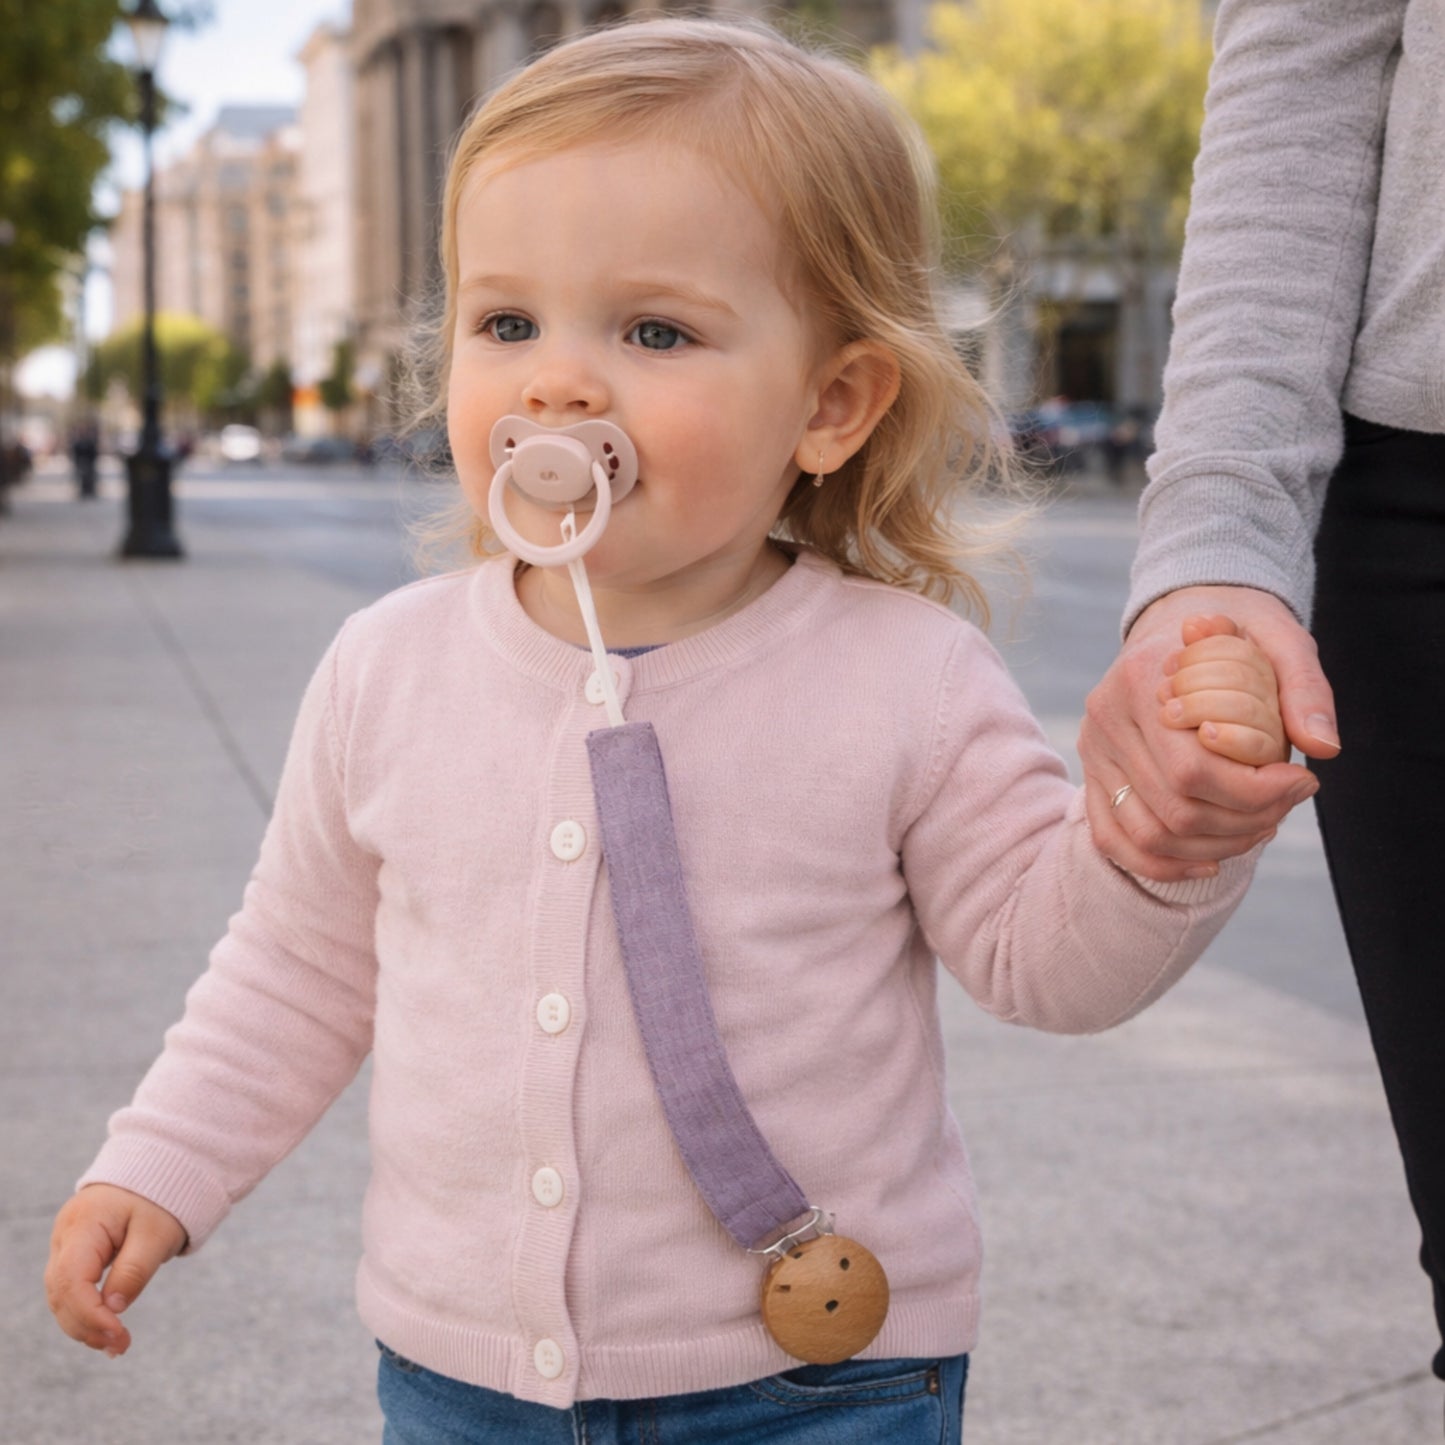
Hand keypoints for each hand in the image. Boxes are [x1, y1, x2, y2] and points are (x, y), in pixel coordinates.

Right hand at [45, 1184, 186, 1356]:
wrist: (157, 1169)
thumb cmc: (160, 1197)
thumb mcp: (157, 1232)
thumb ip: (135, 1269)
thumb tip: (114, 1309)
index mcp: (83, 1223)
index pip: (72, 1280)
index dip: (90, 1314)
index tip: (118, 1334)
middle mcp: (65, 1235)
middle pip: (61, 1292)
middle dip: (86, 1325)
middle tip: (120, 1346)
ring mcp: (65, 1243)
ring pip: (61, 1295)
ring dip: (84, 1324)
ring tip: (116, 1344)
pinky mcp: (74, 1252)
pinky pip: (71, 1288)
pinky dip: (86, 1310)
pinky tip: (106, 1329)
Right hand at [1080, 585, 1337, 881]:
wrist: (1181, 620)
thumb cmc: (1235, 632)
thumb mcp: (1279, 638)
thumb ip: (1303, 689)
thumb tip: (1323, 748)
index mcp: (1141, 680)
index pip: (1191, 768)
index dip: (1254, 792)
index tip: (1303, 781)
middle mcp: (1106, 719)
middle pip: (1174, 808)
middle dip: (1245, 823)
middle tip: (1287, 805)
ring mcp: (1094, 751)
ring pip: (1149, 833)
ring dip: (1215, 848)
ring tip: (1260, 828)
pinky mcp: (1092, 776)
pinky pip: (1115, 840)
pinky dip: (1163, 865)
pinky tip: (1209, 863)